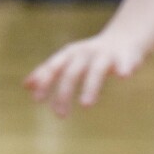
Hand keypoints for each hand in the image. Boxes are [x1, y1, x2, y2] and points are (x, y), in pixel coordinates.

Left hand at [25, 31, 145, 117]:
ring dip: (90, 86)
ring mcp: (106, 55)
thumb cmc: (90, 55)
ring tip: (85, 105)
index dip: (45, 82)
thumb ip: (48, 72)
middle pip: (72, 72)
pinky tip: (122, 76)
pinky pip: (125, 63)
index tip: (37, 100)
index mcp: (71, 54)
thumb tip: (26, 86)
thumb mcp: (68, 61)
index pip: (54, 67)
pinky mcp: (127, 57)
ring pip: (96, 70)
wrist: (124, 38)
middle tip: (59, 114)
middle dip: (64, 92)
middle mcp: (86, 53)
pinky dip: (123, 68)